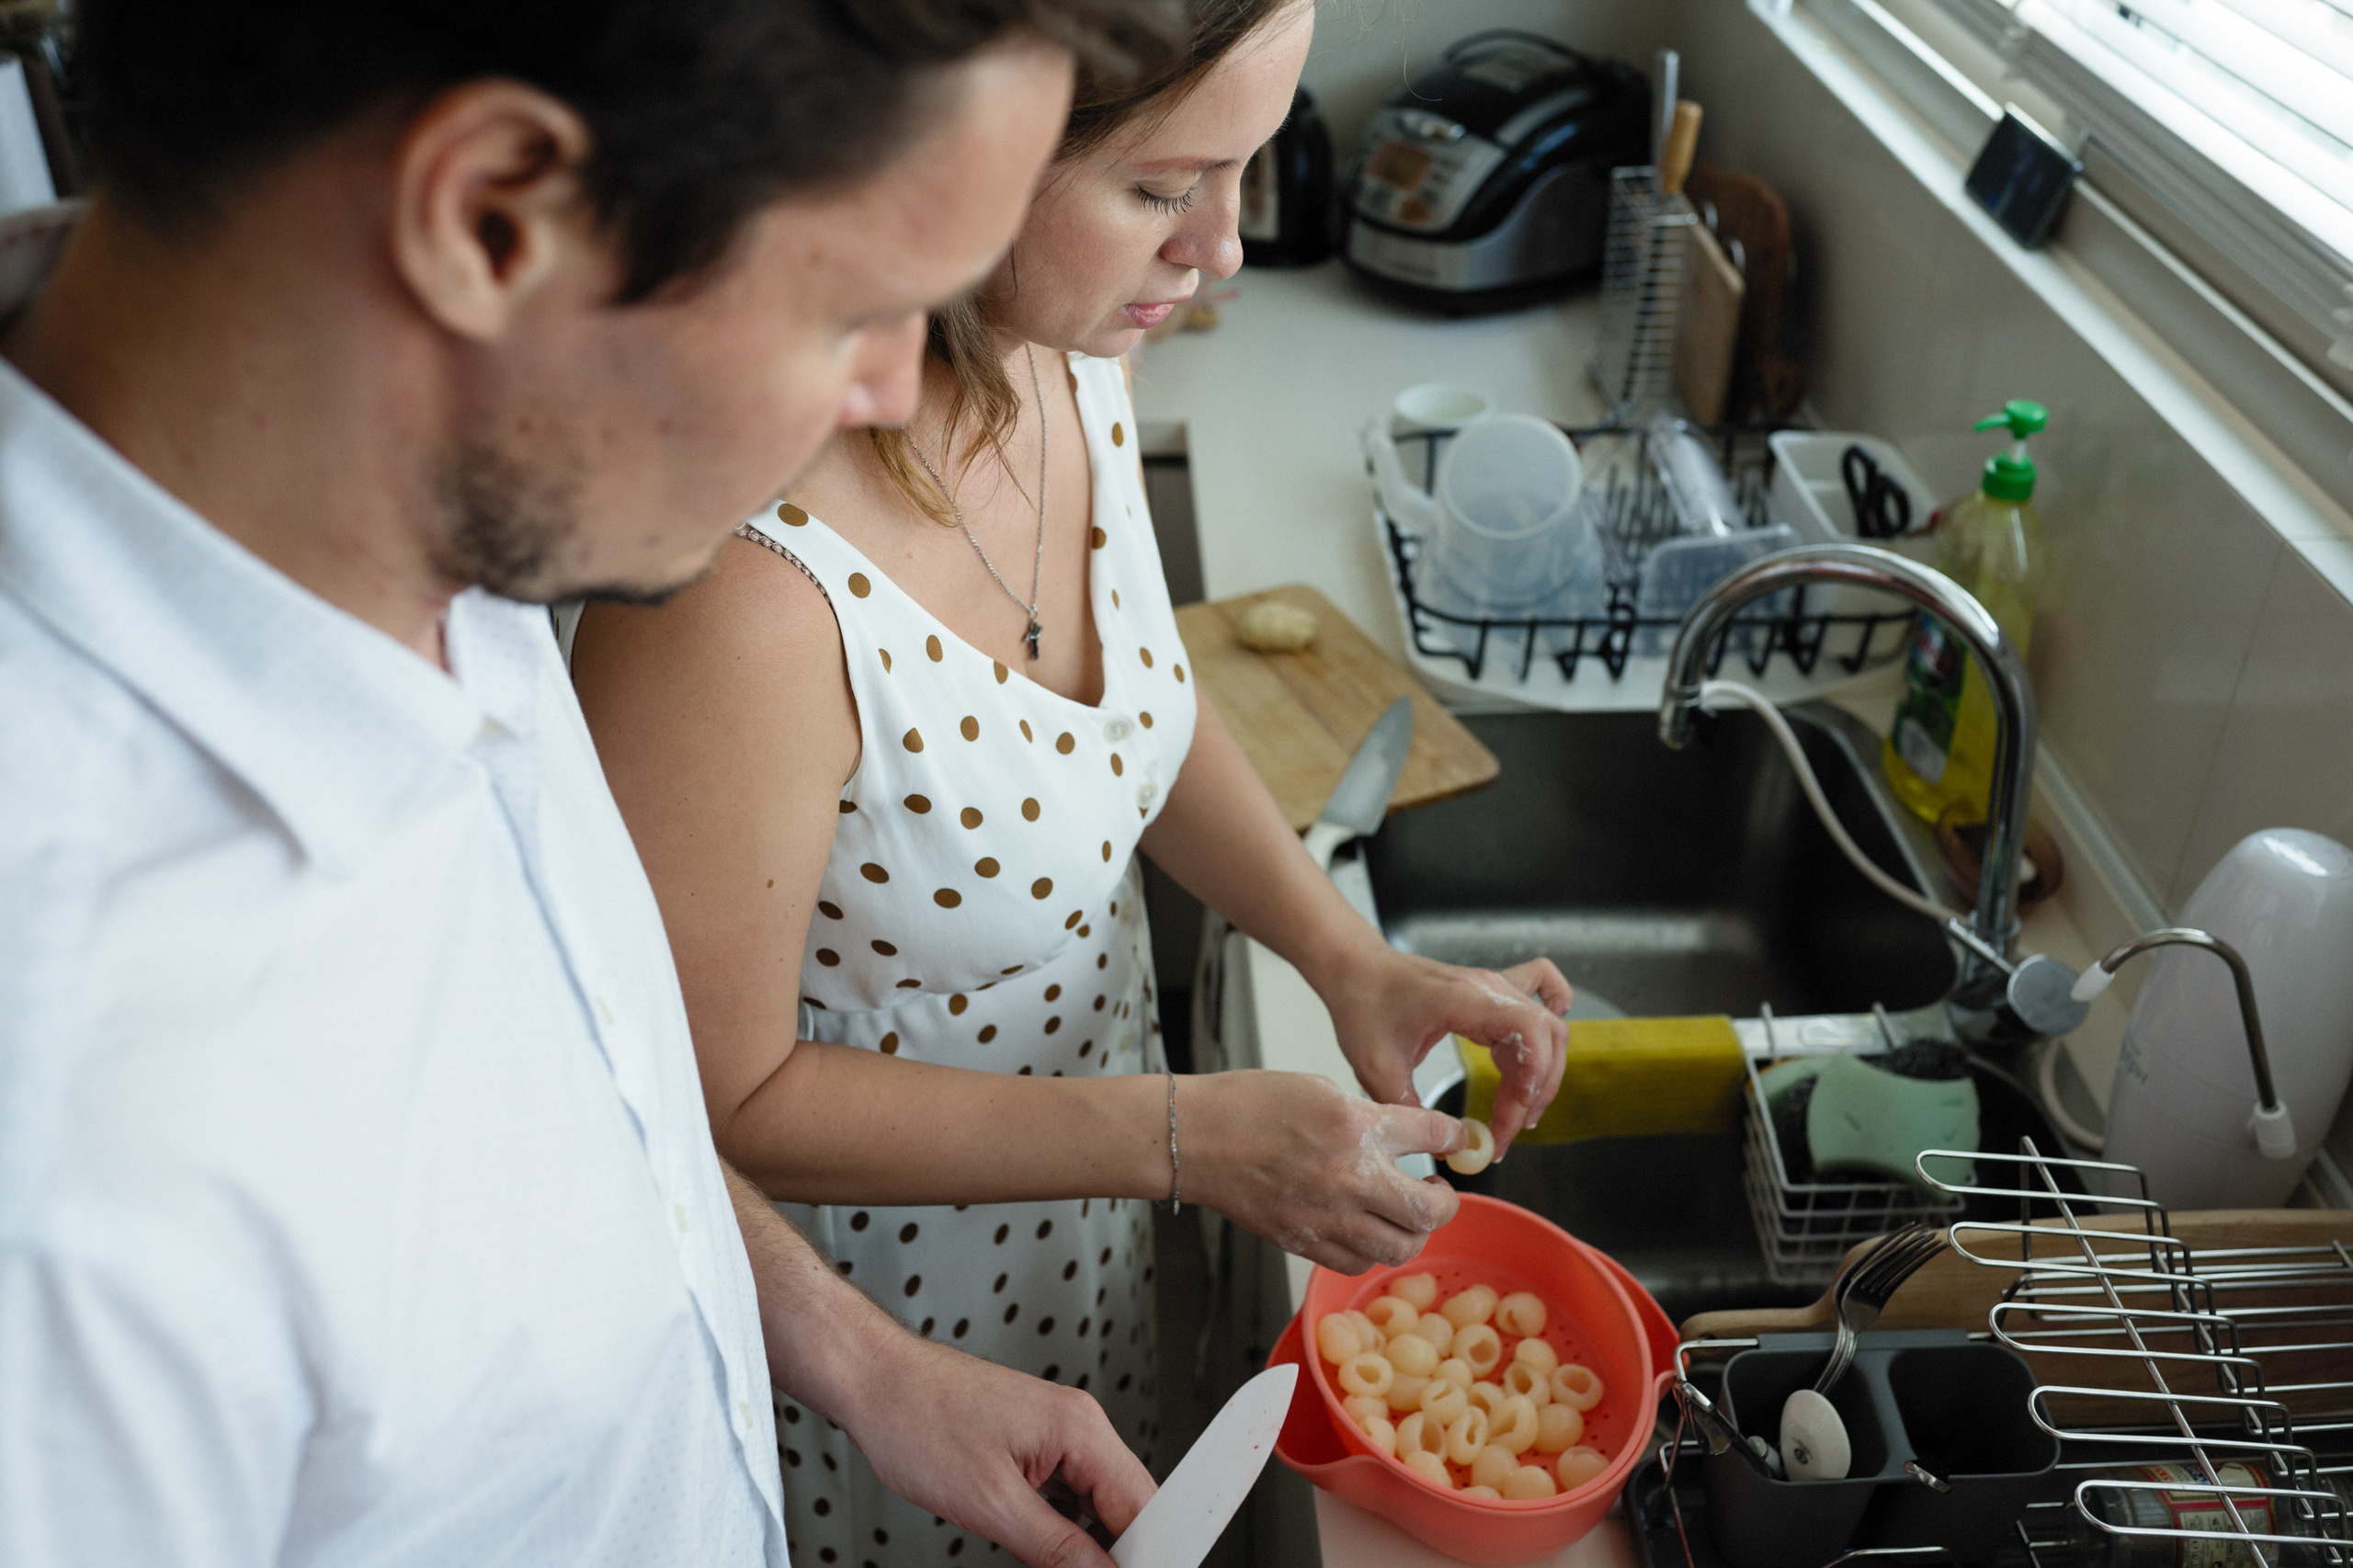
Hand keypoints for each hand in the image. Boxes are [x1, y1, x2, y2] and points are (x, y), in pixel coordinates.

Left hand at [831, 1330, 1154, 1567]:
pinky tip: (1041, 1546)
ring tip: (1058, 1562)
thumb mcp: (991, 1503)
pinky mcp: (1034, 1445)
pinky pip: (1069, 1494)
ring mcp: (1055, 1434)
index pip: (1144, 1504)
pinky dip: (1063, 1525)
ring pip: (1097, 1502)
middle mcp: (1076, 1424)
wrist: (875, 1384)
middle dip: (1117, 1550)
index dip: (1145, 1554)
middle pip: (1127, 1503)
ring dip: (1088, 1541)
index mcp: (1080, 1428)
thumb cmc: (917, 1419)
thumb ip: (1056, 1547)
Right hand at [1184, 1070, 1464, 1273]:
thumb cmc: (1249, 1105)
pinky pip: (1357, 1261)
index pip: (1433, 1135)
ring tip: (1406, 1216)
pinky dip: (1372, 1250)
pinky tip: (1368, 1231)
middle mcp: (1349, 1176)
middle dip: (1446, 1202)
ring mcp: (1327, 1216)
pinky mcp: (1304, 1241)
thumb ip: (1368, 1116)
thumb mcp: (1321, 1089)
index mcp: (1357, 1125)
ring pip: (1399, 1247)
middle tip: (1439, 1192)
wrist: (1196, 1138)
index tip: (1457, 1141)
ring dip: (1413, 1232)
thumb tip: (1403, 1135)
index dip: (1454, 1138)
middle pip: (1430, 1209)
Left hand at [1314, 944, 1571, 1154]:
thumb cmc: (1363, 1005)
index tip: (1513, 1117)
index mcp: (1465, 999)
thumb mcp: (1377, 1067)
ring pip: (1547, 1029)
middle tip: (1506, 1130)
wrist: (1355, 970)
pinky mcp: (1490, 996)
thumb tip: (1443, 1147)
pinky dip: (1547, 1027)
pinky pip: (1540, 1000)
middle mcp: (1489, 988)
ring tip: (1513, 1115)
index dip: (1535, 1075)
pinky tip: (1542, 1053)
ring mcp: (1494, 988)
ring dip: (1540, 1074)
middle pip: (1548, 1036)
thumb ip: (1410, 1108)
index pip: (1530, 1030)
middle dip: (1537, 1090)